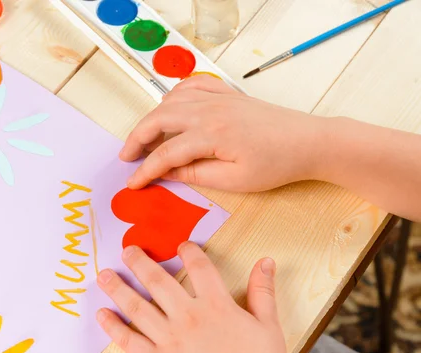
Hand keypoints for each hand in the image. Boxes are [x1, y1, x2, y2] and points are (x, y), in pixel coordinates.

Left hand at [96, 242, 288, 352]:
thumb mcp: (269, 327)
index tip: (181, 244)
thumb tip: (265, 262)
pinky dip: (113, 328)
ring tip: (103, 276)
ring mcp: (171, 340)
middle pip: (159, 281)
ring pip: (138, 307)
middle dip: (140, 263)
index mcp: (217, 305)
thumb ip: (263, 292)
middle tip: (127, 250)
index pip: (200, 268)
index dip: (190, 251)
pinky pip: (130, 342)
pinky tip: (102, 315)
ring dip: (118, 289)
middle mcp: (189, 317)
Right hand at [120, 75, 331, 191]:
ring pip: (171, 101)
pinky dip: (174, 96)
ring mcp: (218, 98)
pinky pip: (191, 86)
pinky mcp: (226, 94)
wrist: (308, 142)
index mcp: (211, 134)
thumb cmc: (276, 164)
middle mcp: (209, 110)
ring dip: (152, 118)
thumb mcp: (235, 180)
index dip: (146, 170)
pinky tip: (169, 108)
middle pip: (159, 119)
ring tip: (143, 138)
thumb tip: (167, 173)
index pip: (166, 153)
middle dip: (137, 138)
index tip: (133, 183)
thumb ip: (196, 175)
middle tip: (126, 157)